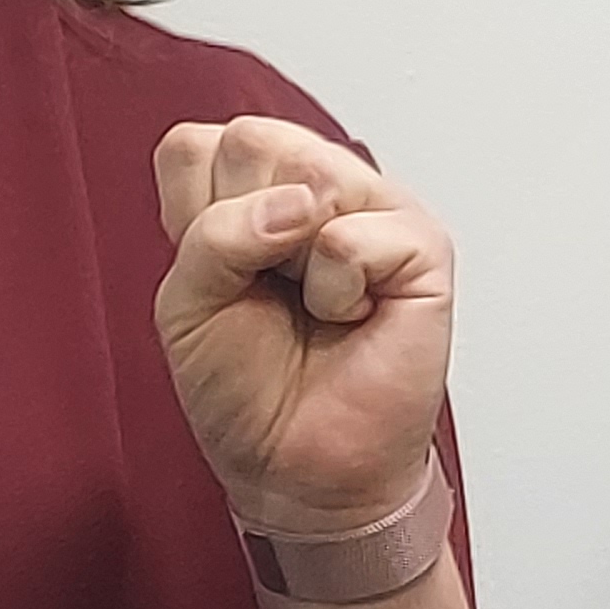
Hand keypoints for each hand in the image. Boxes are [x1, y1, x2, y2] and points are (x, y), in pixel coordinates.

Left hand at [151, 115, 452, 539]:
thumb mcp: (187, 301)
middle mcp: (319, 184)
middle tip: (267, 290)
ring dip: (286, 260)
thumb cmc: (249, 388)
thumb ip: (212, 231)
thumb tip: (300, 202)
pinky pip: (350, 236)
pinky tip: (351, 318)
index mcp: (259, 187)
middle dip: (236, 232)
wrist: (296, 469)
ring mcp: (375, 207)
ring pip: (305, 171)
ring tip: (310, 304)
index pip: (199, 144)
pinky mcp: (422, 245)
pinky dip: (334, 292)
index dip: (190, 218)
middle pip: (251, 139)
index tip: (218, 279)